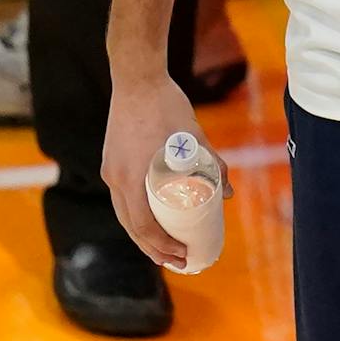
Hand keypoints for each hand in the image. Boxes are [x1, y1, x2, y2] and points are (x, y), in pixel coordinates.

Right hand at [101, 76, 225, 270]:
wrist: (137, 79)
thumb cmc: (167, 106)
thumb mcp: (196, 137)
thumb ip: (213, 165)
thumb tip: (228, 194)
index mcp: (133, 177)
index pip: (144, 226)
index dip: (162, 246)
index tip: (182, 255)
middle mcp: (116, 178)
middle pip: (131, 227)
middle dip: (153, 249)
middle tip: (178, 261)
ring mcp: (111, 170)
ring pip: (124, 214)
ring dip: (143, 235)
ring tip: (165, 249)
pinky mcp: (112, 162)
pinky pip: (122, 198)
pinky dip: (135, 215)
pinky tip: (150, 221)